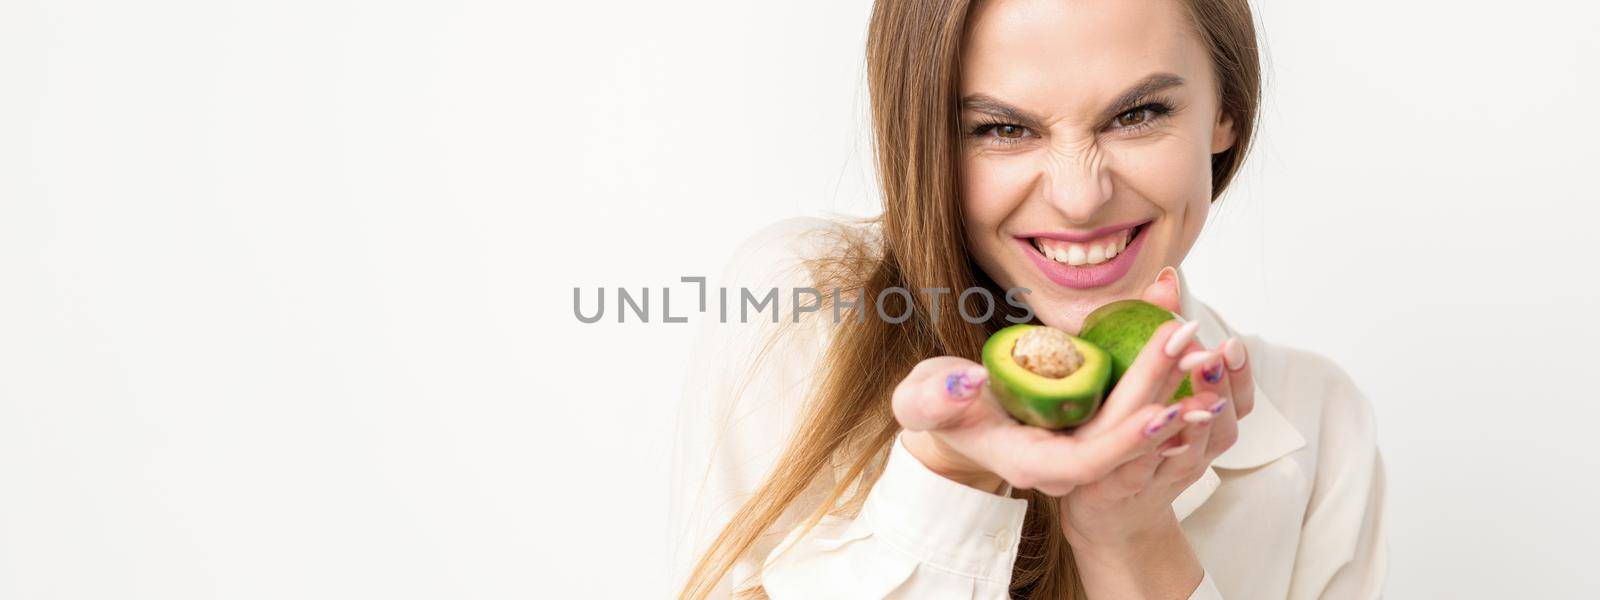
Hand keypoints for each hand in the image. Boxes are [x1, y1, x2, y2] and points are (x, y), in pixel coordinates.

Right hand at [894, 274, 1213, 497]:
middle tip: (1188, 343)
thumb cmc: (934, 404)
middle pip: (1125, 438)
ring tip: (1197, 341)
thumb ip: (939, 395)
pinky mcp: (1090, 425)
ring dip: (1172, 384)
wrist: (948, 414)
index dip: (1127, 441)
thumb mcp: (922, 397)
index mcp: (1027, 462)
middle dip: (1163, 392)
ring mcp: (1079, 445)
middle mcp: (1062, 464)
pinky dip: (1158, 376)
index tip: (1164, 410)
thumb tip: (970, 380)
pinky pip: (1133, 406)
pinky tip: (1180, 343)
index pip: (1087, 463)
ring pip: (1137, 423)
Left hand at [1058, 268, 1254, 547]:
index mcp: (1204, 429)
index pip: (1238, 401)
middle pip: (1222, 428)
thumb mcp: (1150, 388)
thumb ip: (1161, 340)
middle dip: (1220, 389)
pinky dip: (1148, 452)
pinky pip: (1140, 473)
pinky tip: (1146, 429)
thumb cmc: (1131, 442)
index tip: (1231, 344)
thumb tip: (1166, 282)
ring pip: (1188, 454)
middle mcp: (1193, 455)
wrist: (1106, 512)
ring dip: (1192, 424)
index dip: (1240, 375)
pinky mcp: (1122, 489)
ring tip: (1189, 397)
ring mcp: (1160, 478)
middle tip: (1212, 356)